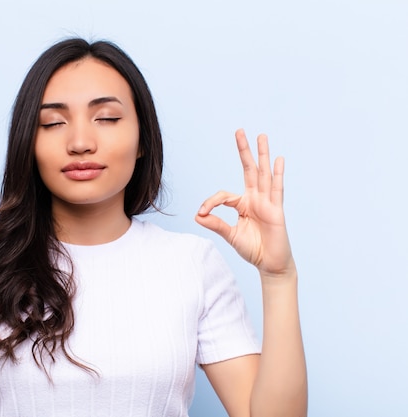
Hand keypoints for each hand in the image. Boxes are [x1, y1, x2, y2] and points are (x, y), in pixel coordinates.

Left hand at [195, 129, 293, 276]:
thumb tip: (197, 215)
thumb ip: (216, 224)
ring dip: (262, 155)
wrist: (270, 264)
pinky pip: (276, 189)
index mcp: (243, 204)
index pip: (224, 195)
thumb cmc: (252, 249)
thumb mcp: (230, 235)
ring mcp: (267, 202)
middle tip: (239, 130)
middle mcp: (255, 199)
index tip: (202, 212)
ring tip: (262, 136)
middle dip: (244, 151)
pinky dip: (277, 174)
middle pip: (249, 170)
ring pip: (263, 174)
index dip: (211, 202)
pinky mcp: (276, 210)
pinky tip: (278, 159)